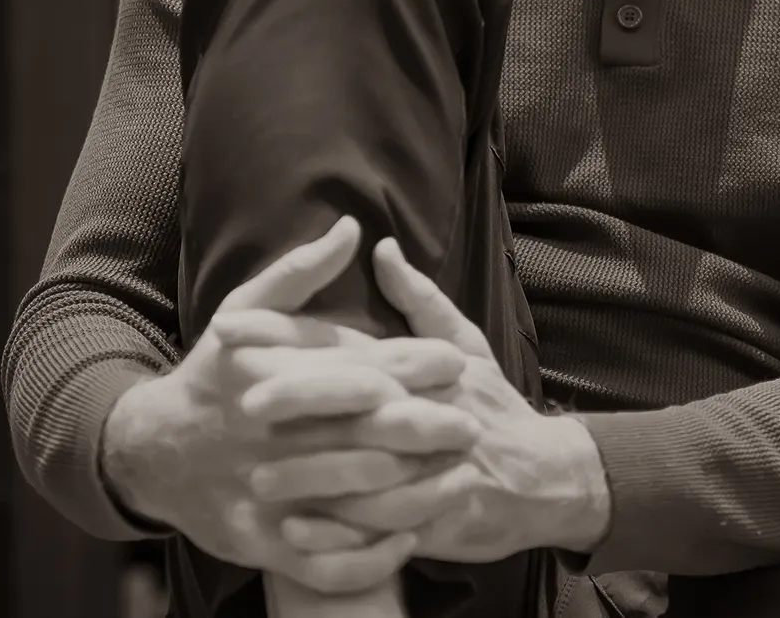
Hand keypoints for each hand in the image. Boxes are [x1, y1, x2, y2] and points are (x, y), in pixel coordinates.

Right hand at [102, 217, 479, 595]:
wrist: (150, 450)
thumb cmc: (212, 371)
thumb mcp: (246, 310)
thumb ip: (302, 271)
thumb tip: (353, 228)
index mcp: (273, 374)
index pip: (353, 368)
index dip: (409, 365)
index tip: (458, 361)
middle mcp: (269, 435)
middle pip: (358, 435)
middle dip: (421, 429)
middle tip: (472, 425)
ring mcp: (262, 494)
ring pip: (346, 501)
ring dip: (407, 495)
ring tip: (458, 482)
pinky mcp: (256, 542)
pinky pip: (317, 562)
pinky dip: (363, 557)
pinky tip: (404, 541)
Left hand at [213, 236, 611, 564]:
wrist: (546, 478)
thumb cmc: (491, 405)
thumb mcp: (464, 343)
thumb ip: (419, 299)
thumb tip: (380, 247)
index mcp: (425, 363)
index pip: (349, 343)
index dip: (290, 335)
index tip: (233, 329)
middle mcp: (430, 407)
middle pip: (360, 400)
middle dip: (302, 399)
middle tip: (243, 405)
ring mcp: (437, 463)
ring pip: (368, 467)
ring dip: (312, 474)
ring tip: (256, 480)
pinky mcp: (441, 516)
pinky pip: (385, 526)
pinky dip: (340, 531)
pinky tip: (296, 531)